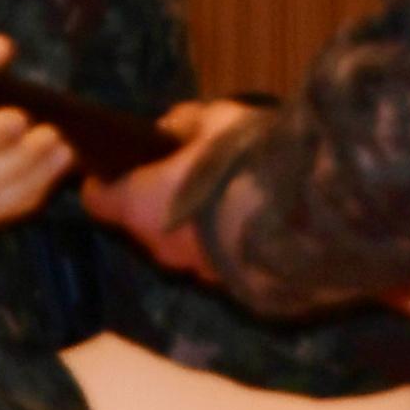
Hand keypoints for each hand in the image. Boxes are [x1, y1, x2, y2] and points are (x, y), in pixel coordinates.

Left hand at [80, 99, 262, 279]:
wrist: (310, 220)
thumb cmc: (248, 162)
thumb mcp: (216, 121)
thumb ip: (186, 123)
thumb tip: (172, 127)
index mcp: (142, 205)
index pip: (99, 199)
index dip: (107, 180)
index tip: (121, 165)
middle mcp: (161, 246)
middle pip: (145, 222)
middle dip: (162, 199)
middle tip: (192, 172)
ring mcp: (197, 272)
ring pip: (183, 243)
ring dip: (198, 225)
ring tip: (232, 197)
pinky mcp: (233, 288)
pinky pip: (219, 260)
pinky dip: (228, 244)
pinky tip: (256, 222)